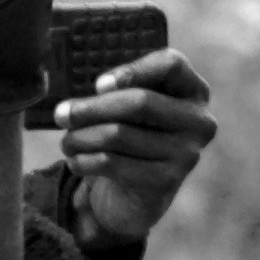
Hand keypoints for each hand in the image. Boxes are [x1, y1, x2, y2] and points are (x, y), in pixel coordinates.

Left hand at [55, 48, 218, 257]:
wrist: (138, 196)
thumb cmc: (132, 137)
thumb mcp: (130, 109)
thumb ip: (119, 91)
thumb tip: (91, 94)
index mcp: (193, 90)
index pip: (171, 64)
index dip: (132, 70)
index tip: (98, 84)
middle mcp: (199, 121)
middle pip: (140, 102)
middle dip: (92, 108)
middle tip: (61, 114)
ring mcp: (186, 153)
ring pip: (119, 134)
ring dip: (80, 138)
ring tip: (66, 142)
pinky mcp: (166, 182)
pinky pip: (113, 163)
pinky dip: (84, 161)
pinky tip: (75, 161)